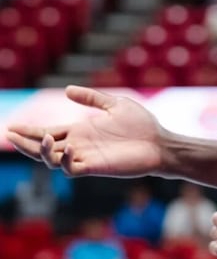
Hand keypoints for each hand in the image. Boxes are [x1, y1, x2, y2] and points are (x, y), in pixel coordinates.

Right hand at [6, 85, 165, 177]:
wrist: (161, 143)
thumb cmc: (142, 125)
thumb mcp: (115, 105)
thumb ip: (92, 98)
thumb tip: (66, 89)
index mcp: (81, 131)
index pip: (47, 132)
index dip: (29, 131)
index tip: (11, 127)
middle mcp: (79, 145)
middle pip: (43, 148)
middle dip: (26, 143)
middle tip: (11, 135)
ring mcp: (86, 157)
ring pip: (51, 161)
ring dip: (43, 151)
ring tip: (47, 138)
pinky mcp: (96, 167)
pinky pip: (71, 169)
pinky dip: (63, 160)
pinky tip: (65, 147)